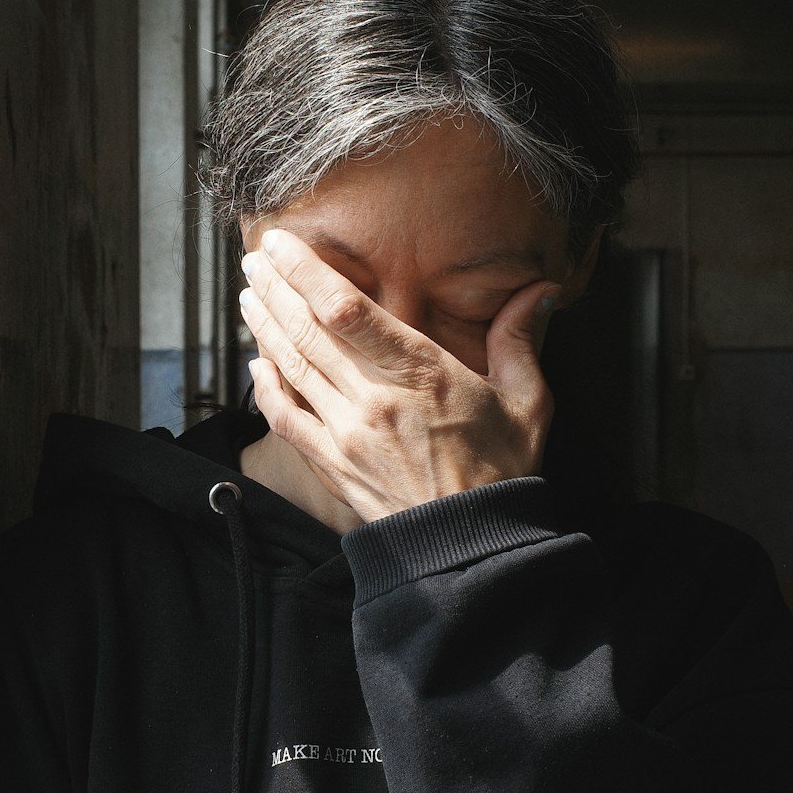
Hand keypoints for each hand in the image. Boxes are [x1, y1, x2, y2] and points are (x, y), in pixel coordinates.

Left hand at [239, 229, 556, 524]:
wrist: (472, 549)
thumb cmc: (503, 473)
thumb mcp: (528, 402)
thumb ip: (522, 340)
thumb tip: (543, 288)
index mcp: (422, 374)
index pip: (347, 310)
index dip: (307, 272)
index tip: (284, 244)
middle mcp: (374, 400)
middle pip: (308, 331)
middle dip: (276, 288)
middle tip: (255, 257)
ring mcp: (347, 435)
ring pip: (292, 368)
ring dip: (266, 327)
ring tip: (249, 294)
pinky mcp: (332, 467)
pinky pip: (286, 421)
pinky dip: (265, 389)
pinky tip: (255, 364)